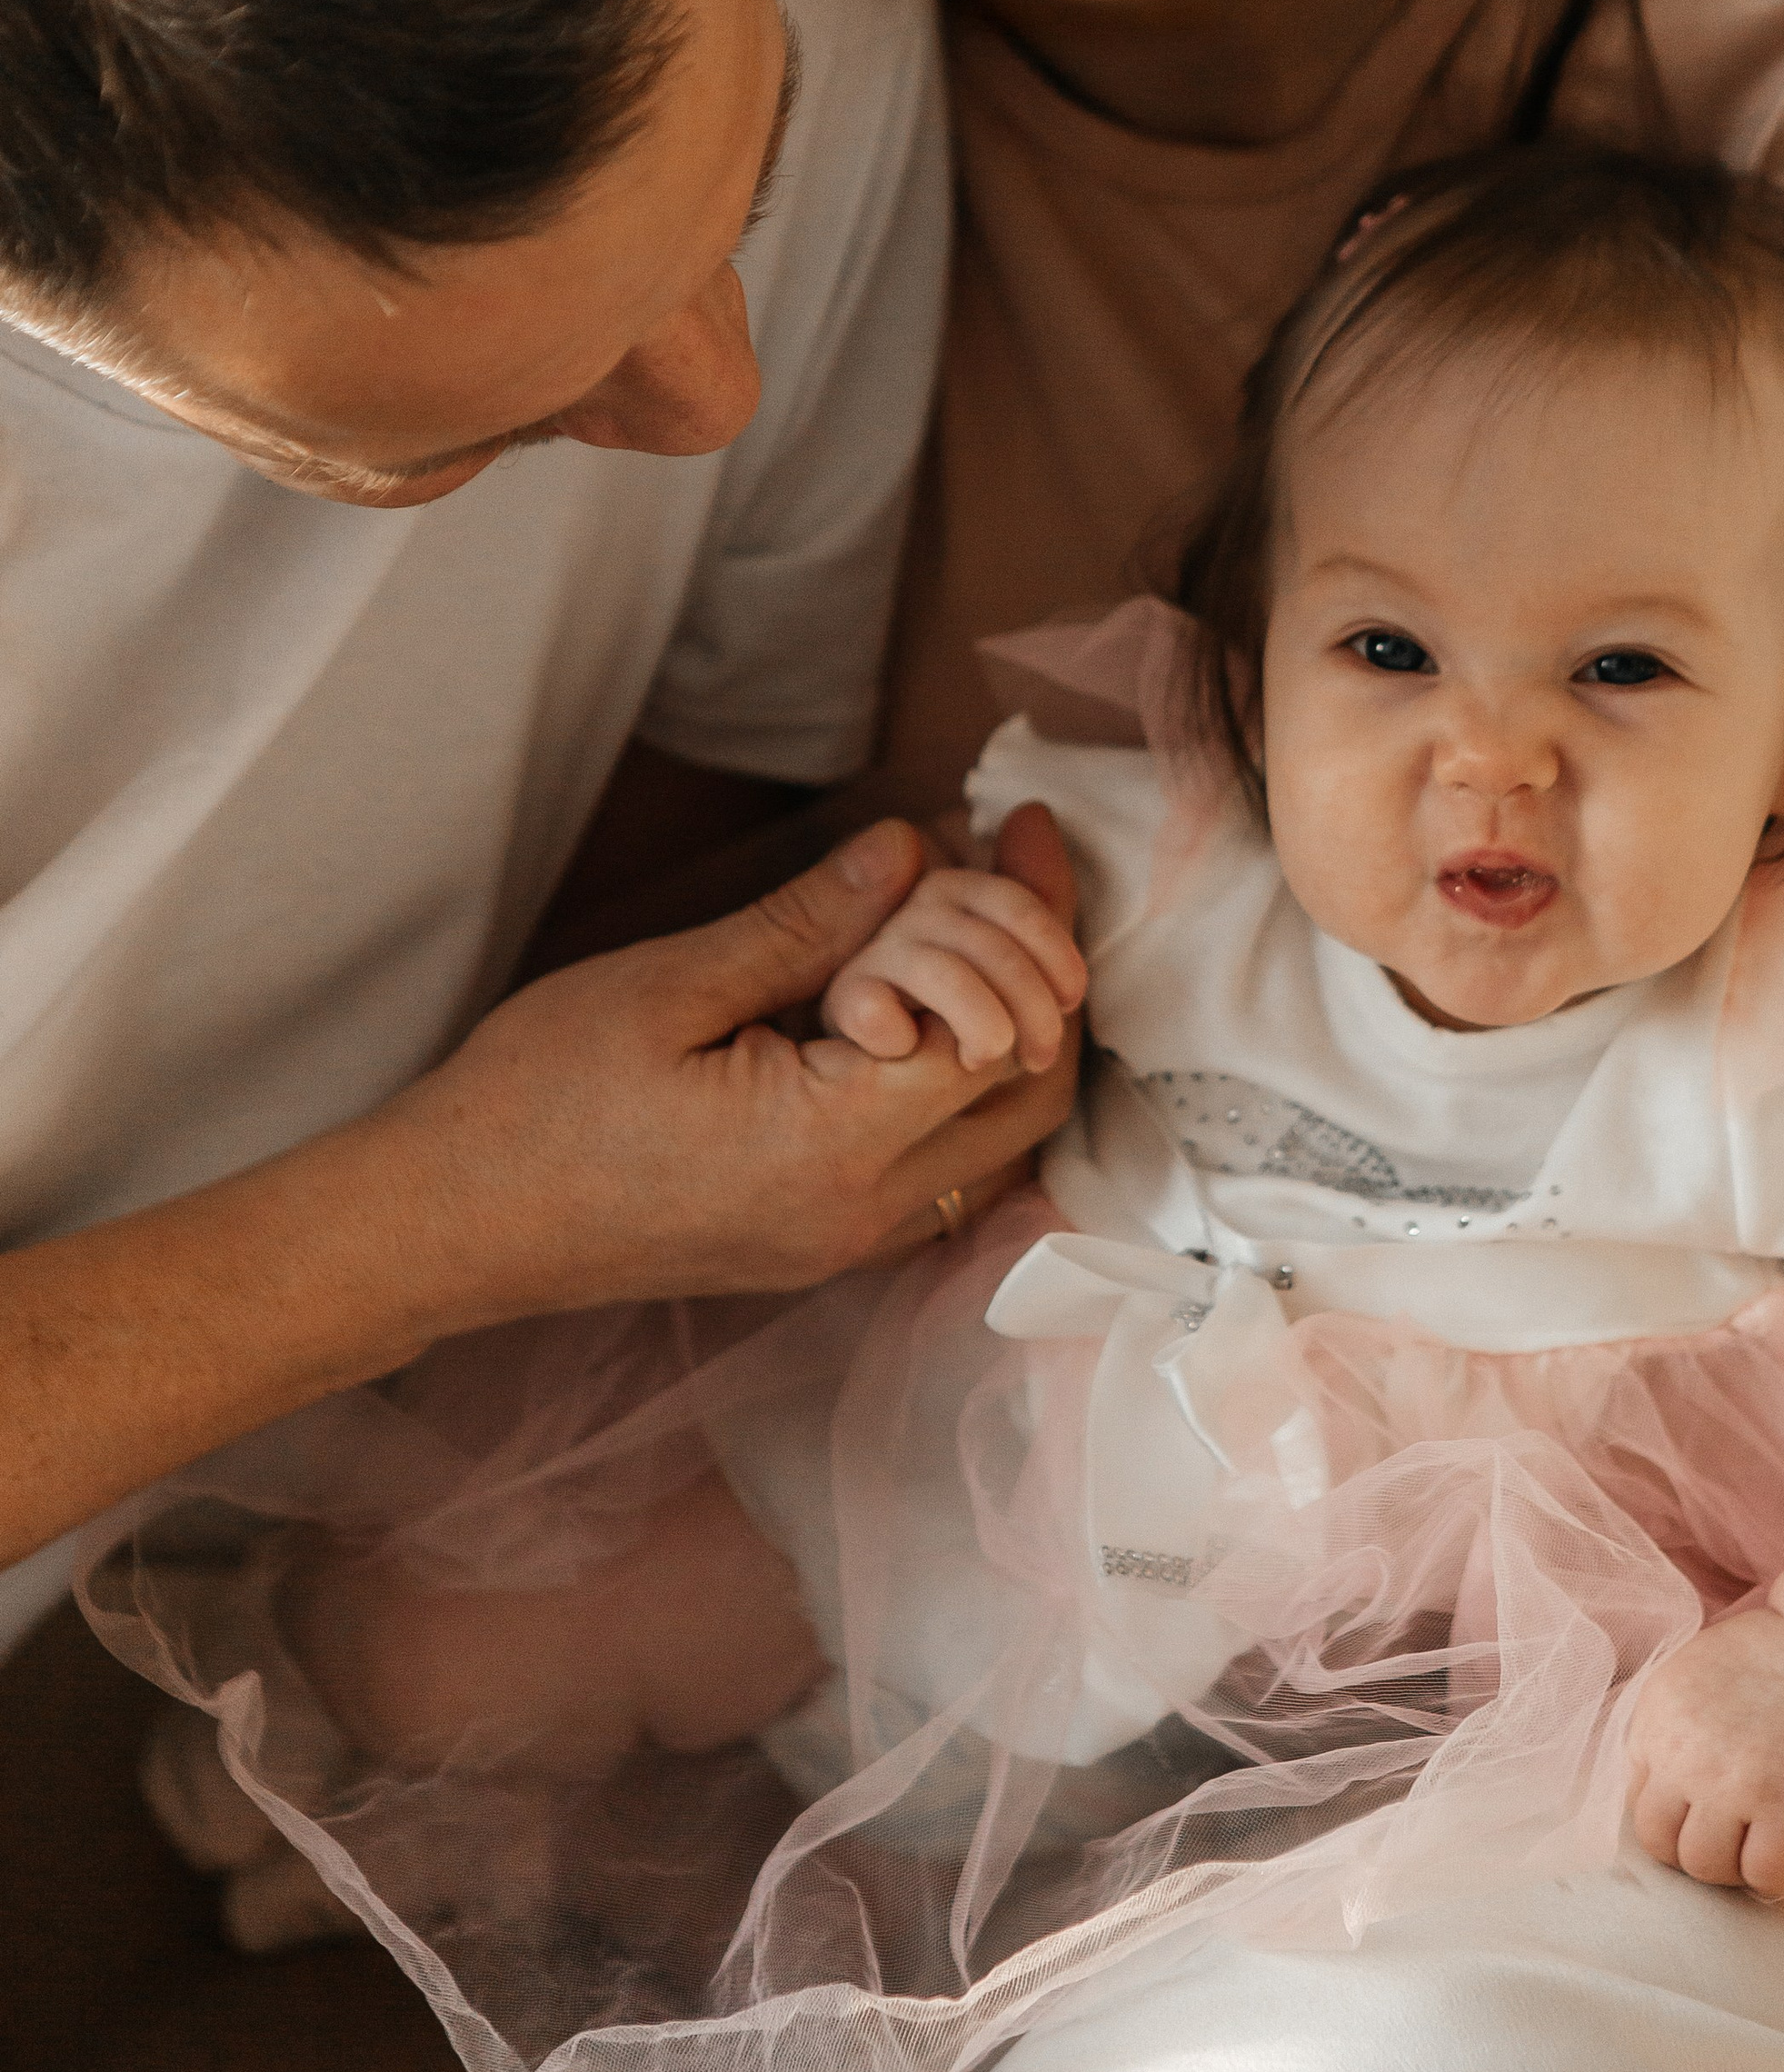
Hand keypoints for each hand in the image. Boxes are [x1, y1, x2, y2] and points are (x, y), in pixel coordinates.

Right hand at [384, 805, 1083, 1322]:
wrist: (452, 1223)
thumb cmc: (533, 1102)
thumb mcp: (671, 985)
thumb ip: (809, 923)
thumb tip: (915, 849)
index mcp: (829, 1146)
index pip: (997, 1024)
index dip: (1018, 913)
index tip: (1010, 825)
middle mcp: (861, 1212)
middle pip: (1032, 1089)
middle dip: (1044, 964)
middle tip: (1014, 859)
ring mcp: (847, 1242)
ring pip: (1000, 1135)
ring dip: (1014, 1024)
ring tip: (978, 917)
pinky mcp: (823, 1246)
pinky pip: (946, 1167)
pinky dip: (965, 1080)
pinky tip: (928, 1000)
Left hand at [1626, 1610, 1783, 1899]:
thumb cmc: (1766, 1655)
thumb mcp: (1688, 1679)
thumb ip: (1667, 1734)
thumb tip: (1664, 1793)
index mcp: (1654, 1722)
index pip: (1636, 1804)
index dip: (1673, 1816)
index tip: (1705, 1812)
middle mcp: (1682, 1756)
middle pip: (1659, 1845)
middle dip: (1693, 1851)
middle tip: (1731, 1839)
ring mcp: (1732, 1785)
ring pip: (1705, 1868)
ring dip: (1733, 1869)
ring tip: (1762, 1844)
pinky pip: (1763, 1876)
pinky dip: (1778, 1876)